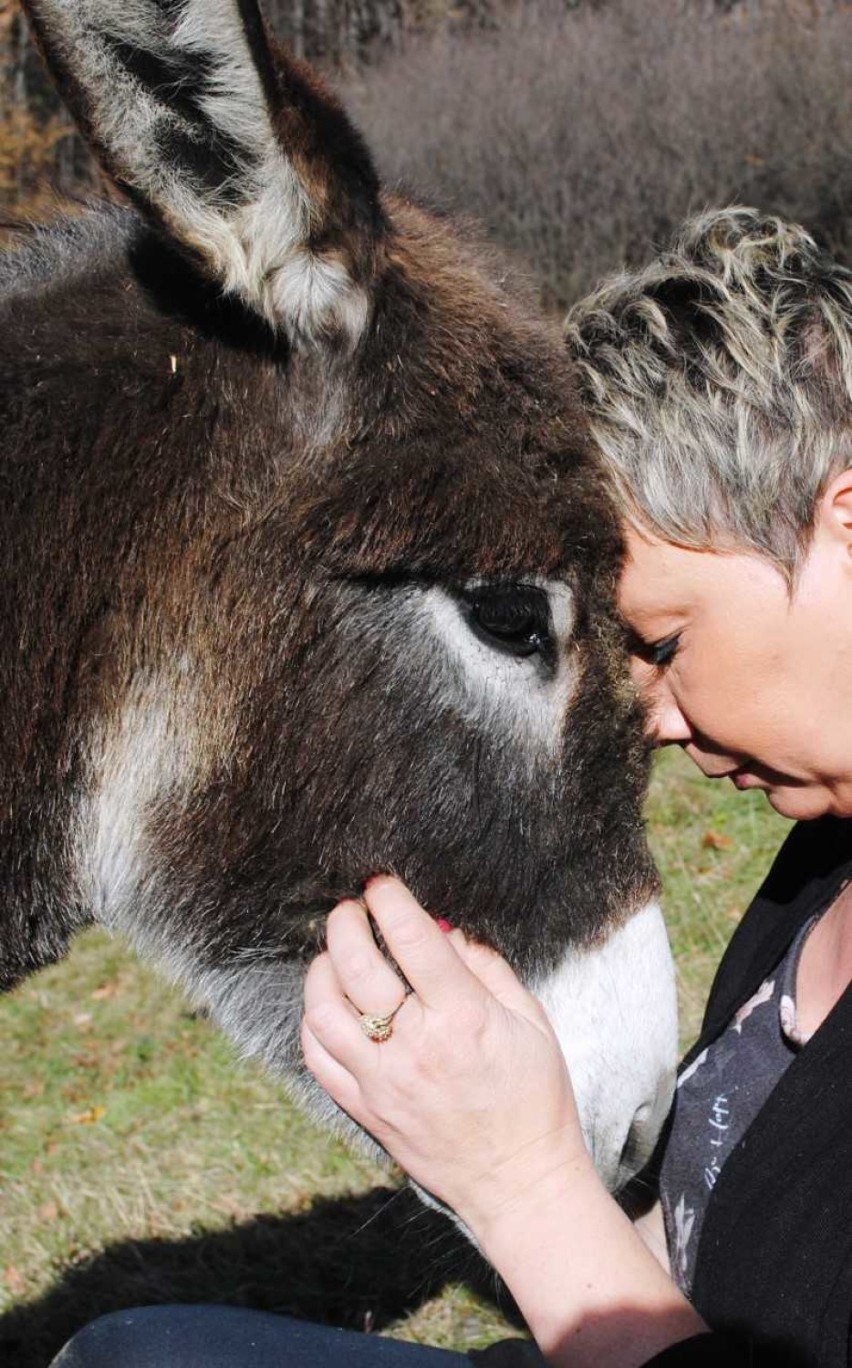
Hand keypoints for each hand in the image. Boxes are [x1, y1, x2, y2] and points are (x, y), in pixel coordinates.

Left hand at [301, 876, 591, 1234]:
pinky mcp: (365, 1110)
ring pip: (323, 1012)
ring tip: (333, 953)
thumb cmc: (534, 1097)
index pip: (412, 940)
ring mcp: (382, 1081)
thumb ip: (487, 968)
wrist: (518, 1181)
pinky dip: (313, 1022)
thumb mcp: (531, 1021)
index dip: (390, 900)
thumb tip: (445, 929)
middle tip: (349, 908)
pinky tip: (326, 1005)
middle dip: (345, 924)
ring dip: (321, 970)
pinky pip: (317, 1058)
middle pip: (357, 967)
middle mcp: (415, 1046)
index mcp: (463, 1018)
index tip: (380, 882)